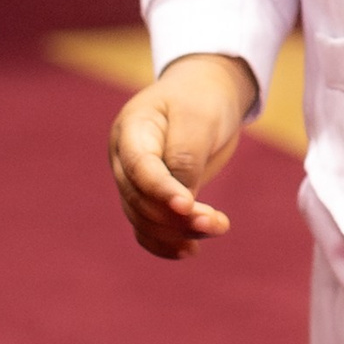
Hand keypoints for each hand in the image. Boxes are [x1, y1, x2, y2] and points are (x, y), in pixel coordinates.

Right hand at [110, 52, 256, 259]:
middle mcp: (124, 158)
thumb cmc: (200, 98)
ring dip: (179, 231)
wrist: (204, 93)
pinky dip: (166, 243)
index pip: (140, 168)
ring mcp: (133, 180)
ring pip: (144, 218)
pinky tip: (190, 250)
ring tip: (218, 228)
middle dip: (177, 217)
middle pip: (140, 199)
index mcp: (131, 130)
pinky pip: (148, 228)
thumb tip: (181, 201)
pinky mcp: (148, 197)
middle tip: (217, 223)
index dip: (162, 191)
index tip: (189, 206)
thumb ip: (186, 155)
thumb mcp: (198, 116)